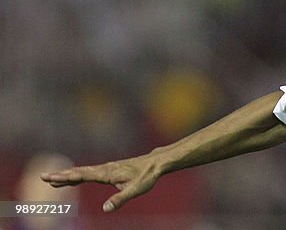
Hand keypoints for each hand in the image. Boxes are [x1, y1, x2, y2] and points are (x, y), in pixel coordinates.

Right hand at [41, 154, 161, 211]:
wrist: (155, 163)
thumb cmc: (146, 176)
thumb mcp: (135, 190)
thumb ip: (120, 199)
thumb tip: (105, 209)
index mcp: (106, 173)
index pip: (83, 175)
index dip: (66, 177)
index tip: (52, 178)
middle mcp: (103, 169)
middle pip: (78, 172)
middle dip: (60, 175)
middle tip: (43, 176)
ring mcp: (105, 169)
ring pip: (82, 172)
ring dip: (66, 175)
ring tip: (50, 179)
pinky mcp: (108, 170)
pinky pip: (89, 173)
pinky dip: (77, 176)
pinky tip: (72, 179)